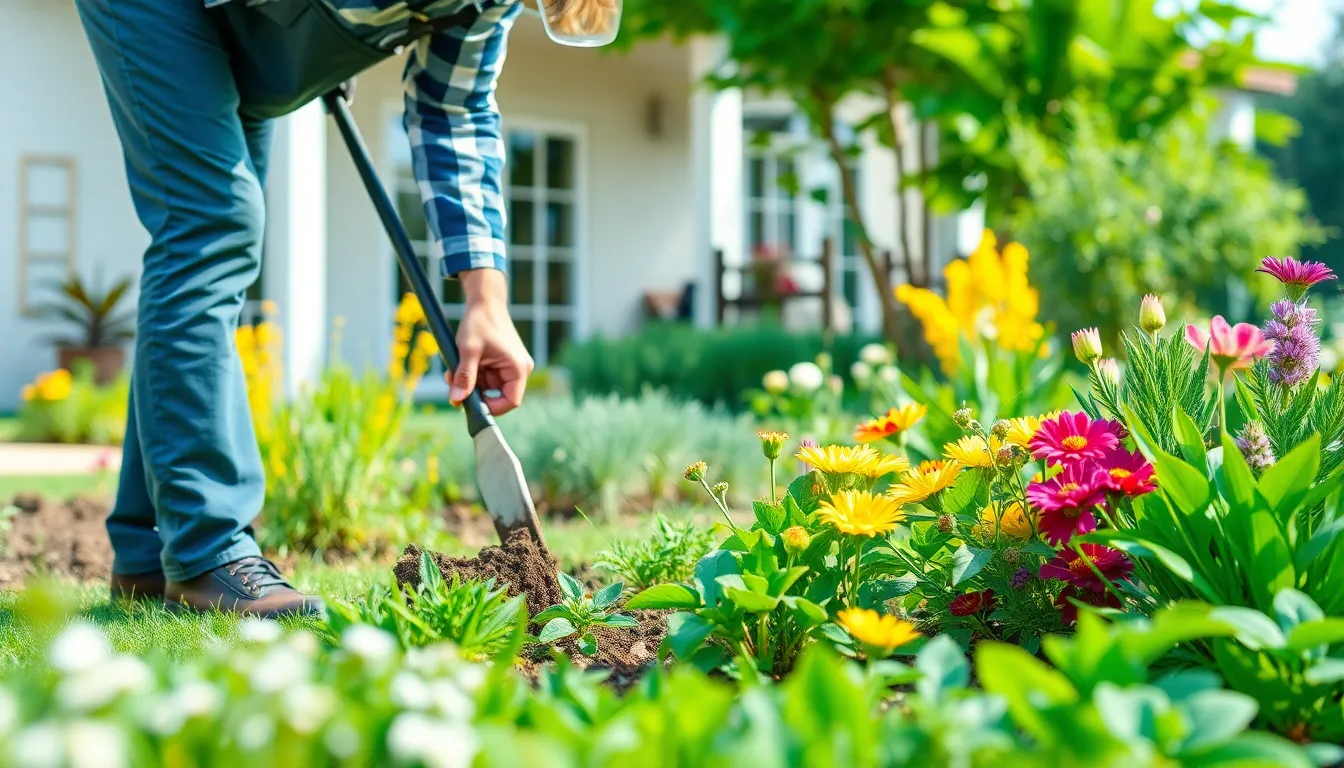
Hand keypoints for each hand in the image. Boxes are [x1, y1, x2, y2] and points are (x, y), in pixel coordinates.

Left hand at [447, 269, 532, 414]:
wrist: (484, 300)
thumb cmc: (480, 321)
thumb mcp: (468, 350)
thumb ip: (464, 376)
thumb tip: (457, 400)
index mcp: (518, 368)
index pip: (511, 401)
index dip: (492, 408)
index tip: (470, 404)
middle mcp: (518, 369)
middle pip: (497, 395)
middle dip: (474, 392)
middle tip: (453, 385)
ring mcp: (509, 366)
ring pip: (487, 387)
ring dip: (470, 382)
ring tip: (453, 370)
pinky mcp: (500, 363)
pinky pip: (486, 377)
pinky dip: (472, 374)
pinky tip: (461, 364)